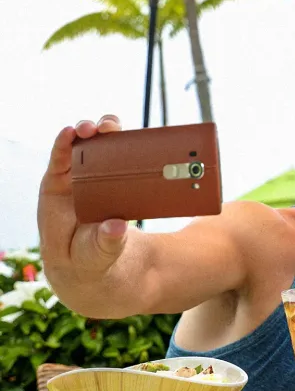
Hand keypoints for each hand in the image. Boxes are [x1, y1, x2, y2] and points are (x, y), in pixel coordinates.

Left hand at [38, 116, 128, 279]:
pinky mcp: (117, 183)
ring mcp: (97, 181)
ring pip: (102, 148)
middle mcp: (76, 182)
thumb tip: (117, 226)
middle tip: (104, 127)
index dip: (63, 145)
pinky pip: (123, 161)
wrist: (102, 265)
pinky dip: (131, 148)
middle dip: (90, 132)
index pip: (57, 163)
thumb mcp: (95, 256)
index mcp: (58, 196)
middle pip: (80, 147)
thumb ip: (104, 243)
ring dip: (110, 133)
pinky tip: (141, 141)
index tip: (72, 132)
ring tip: (116, 126)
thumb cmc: (88, 260)